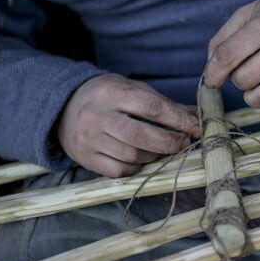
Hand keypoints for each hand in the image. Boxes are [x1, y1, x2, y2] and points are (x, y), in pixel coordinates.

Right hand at [57, 74, 199, 177]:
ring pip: (132, 155)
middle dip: (169, 142)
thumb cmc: (107, 97)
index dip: (178, 119)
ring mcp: (89, 139)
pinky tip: (141, 159)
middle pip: (141, 135)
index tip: (196, 127)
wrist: (63, 107)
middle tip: (184, 142)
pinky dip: (136, 168)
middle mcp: (97, 116)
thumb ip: (163, 103)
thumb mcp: (132, 89)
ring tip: (161, 148)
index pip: (151, 107)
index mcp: (112, 92)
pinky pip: (119, 171)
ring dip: (154, 155)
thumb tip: (195, 116)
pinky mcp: (85, 159)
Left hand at [204, 0, 259, 119]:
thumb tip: (210, 71)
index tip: (212, 79)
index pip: (228, 55)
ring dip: (253, 97)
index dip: (213, 72)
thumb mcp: (248, 14)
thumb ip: (223, 39)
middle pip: (244, 79)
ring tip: (259, 84)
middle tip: (247, 69)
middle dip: (238, 79)